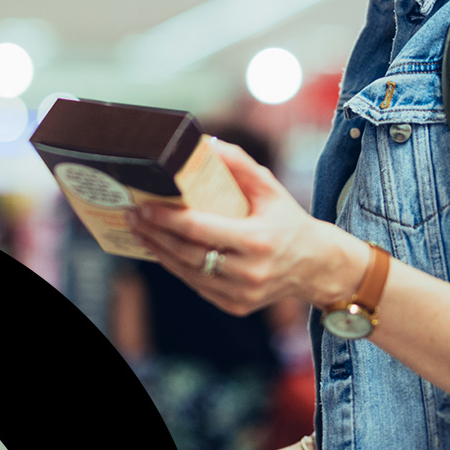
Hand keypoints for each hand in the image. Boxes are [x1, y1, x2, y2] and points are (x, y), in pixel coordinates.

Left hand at [125, 140, 362, 315]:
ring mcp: (242, 294)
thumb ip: (240, 164)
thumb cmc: (289, 220)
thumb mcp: (270, 188)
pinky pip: (197, 286)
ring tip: (141, 231)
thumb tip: (207, 143)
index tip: (145, 206)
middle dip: (155, 234)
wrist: (315, 265)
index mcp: (258, 241)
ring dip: (160, 252)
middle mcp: (250, 272)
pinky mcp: (236, 306)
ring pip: (188, 273)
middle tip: (134, 216)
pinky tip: (162, 250)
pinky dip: (177, 267)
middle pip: (188, 254)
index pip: (201, 230)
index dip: (168, 219)